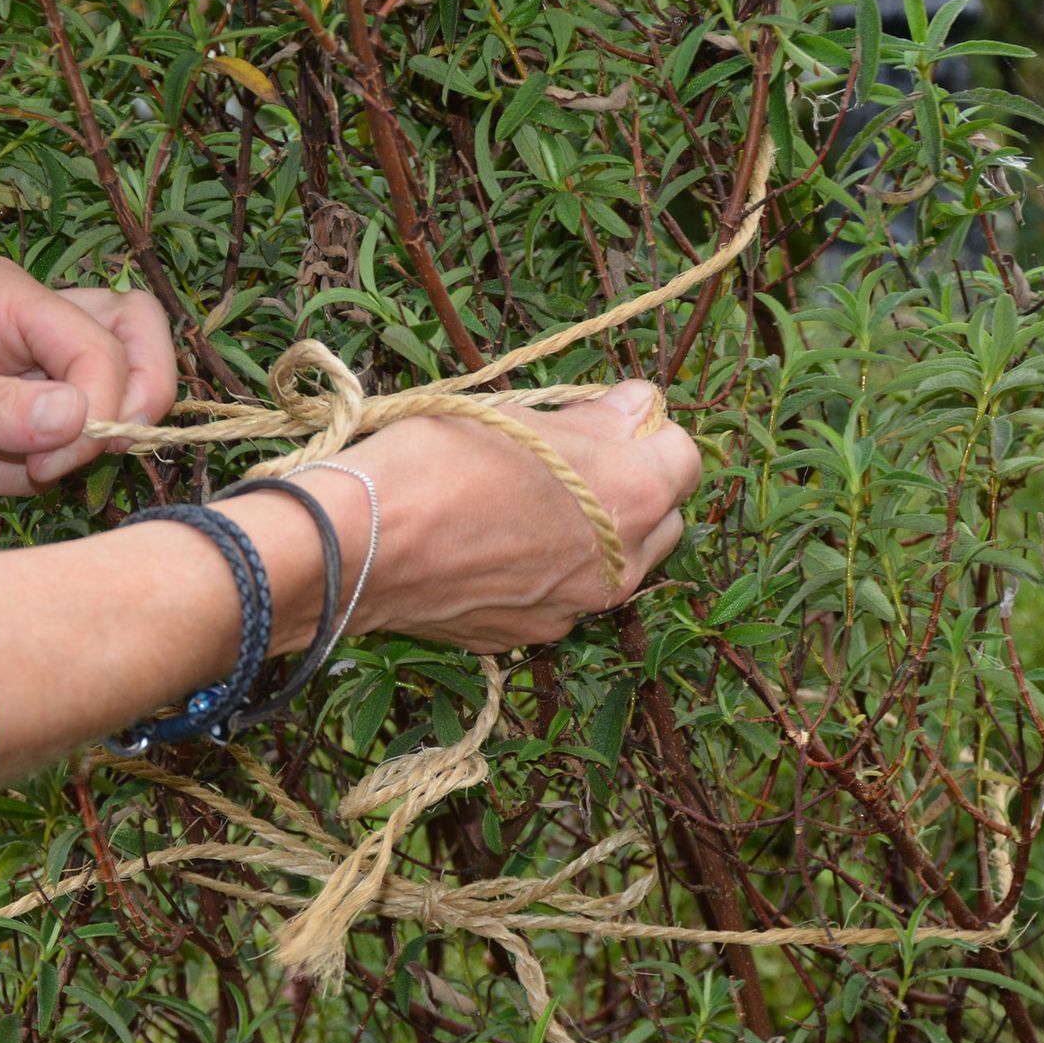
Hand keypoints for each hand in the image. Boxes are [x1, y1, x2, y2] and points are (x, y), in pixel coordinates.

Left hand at [0, 257, 177, 516]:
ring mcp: (13, 380)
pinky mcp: (0, 429)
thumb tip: (82, 419)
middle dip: (123, 406)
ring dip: (60, 453)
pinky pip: (53, 455)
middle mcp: (18, 328)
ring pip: (96, 409)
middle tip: (87, 455)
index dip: (103, 400)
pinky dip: (23, 478)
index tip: (61, 454)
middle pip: (127, 345)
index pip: (101, 340)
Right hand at [338, 380, 700, 650]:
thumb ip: (594, 417)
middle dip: (633, 487)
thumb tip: (637, 407)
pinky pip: (563, 597)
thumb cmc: (435, 464)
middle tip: (572, 461)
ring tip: (529, 507)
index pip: (684, 453)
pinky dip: (547, 573)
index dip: (644, 430)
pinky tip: (494, 549)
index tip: (601, 419)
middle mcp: (619, 564)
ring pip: (616, 564)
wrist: (359, 548)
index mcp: (631, 495)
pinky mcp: (532, 635)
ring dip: (594, 534)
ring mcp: (576, 608)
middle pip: (664, 517)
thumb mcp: (521, 415)